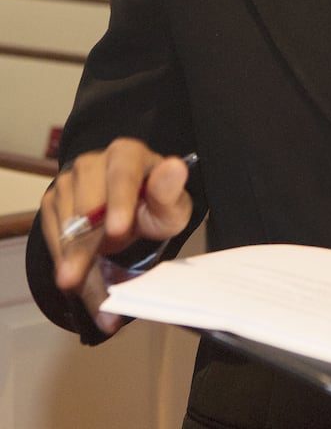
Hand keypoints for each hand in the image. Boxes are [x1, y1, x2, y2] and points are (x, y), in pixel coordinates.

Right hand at [40, 137, 194, 332]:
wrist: (132, 215)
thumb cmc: (156, 207)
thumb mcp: (171, 206)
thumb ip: (171, 192)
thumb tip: (174, 167)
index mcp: (128, 154)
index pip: (122, 176)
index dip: (119, 203)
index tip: (118, 230)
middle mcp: (93, 162)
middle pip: (88, 202)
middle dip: (86, 242)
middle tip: (80, 276)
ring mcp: (69, 179)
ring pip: (66, 221)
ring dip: (70, 254)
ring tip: (77, 281)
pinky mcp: (53, 199)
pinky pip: (51, 232)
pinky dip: (61, 256)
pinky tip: (71, 273)